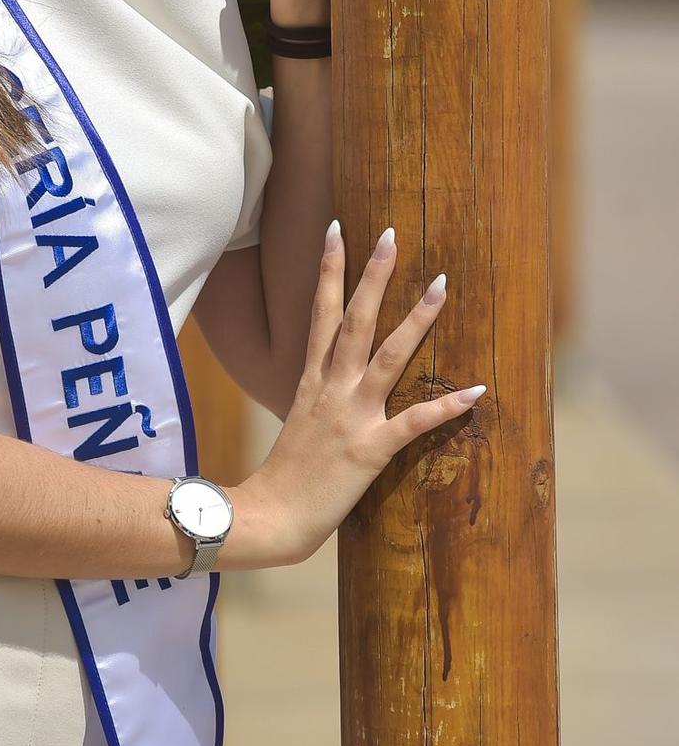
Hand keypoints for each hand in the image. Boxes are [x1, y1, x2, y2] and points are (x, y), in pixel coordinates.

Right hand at [252, 222, 485, 564]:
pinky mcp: (370, 450)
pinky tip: (475, 390)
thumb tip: (330, 382)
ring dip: (416, 319)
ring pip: (387, 356)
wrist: (270, 516)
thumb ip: (316, 396)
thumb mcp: (297, 422)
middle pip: (353, 319)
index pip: (321, 312)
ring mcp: (351, 416)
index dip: (330, 269)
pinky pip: (413, 423)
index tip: (338, 230)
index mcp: (311, 381)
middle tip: (391, 233)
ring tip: (441, 284)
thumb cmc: (284, 477)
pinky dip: (445, 408)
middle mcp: (331, 388)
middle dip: (372, 274)